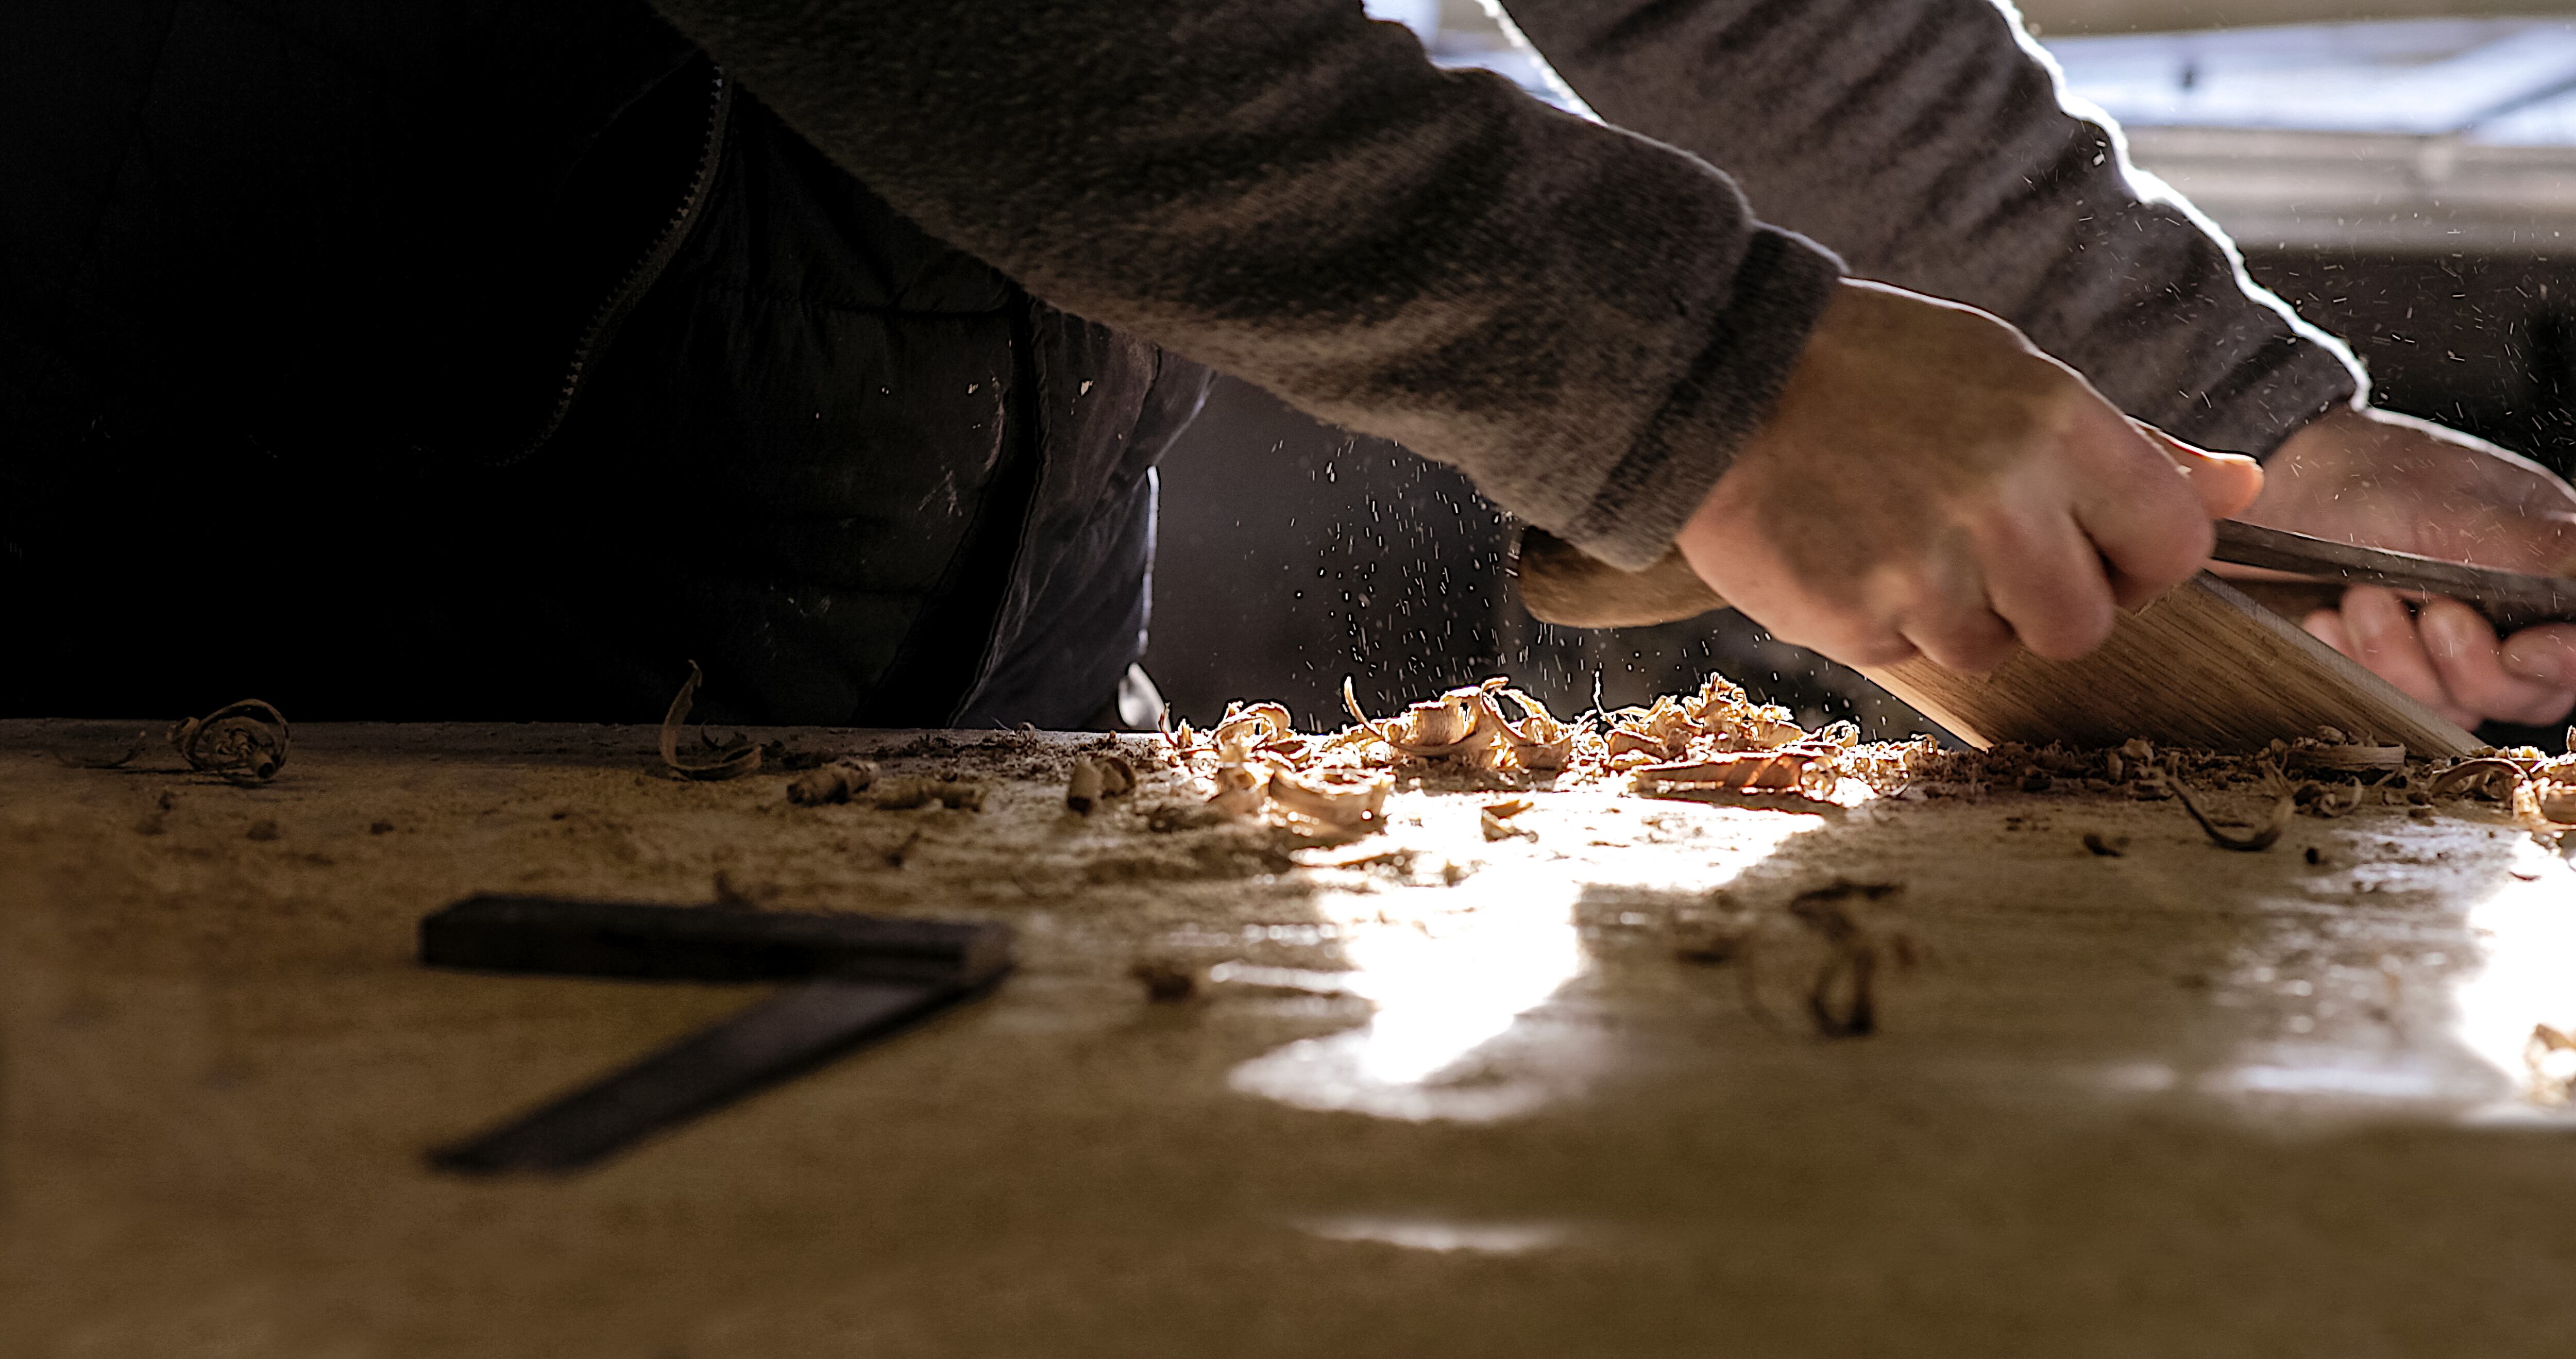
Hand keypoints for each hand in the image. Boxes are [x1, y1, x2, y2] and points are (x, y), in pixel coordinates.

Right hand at [1675, 280, 2262, 671]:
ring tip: (1903, 541)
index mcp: (2059, 425)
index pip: (2176, 547)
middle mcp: (2004, 500)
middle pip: (2088, 624)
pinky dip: (1891, 622)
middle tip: (1982, 551)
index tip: (2093, 548)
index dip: (2141, 564)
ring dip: (1962, 616)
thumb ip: (2129, 446)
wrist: (1717, 381)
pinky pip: (1914, 656)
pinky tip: (1854, 554)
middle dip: (2046, 604)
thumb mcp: (2012, 375)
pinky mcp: (1858, 616)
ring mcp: (1928, 567)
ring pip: (1999, 652)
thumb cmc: (1876, 371)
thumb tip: (2244, 489)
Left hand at [2241, 405, 2575, 728]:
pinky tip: (2327, 622)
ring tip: (2362, 599)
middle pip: (2521, 692)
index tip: (2520, 652)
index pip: (2574, 646)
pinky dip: (2356, 667)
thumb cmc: (2368, 476)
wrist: (2276, 482)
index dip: (2558, 662)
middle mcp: (2502, 617)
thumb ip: (2533, 551)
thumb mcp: (2452, 508)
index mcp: (2542, 568)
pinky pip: (2385, 702)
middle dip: (2469, 664)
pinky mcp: (2384, 668)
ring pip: (2450, 705)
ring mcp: (2440, 650)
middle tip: (2431, 612)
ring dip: (2399, 658)